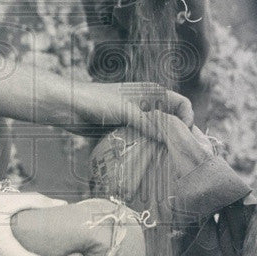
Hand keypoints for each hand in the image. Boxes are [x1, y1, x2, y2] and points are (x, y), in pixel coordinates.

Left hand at [69, 81, 212, 162]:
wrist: (68, 106)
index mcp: (152, 92)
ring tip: (164, 163)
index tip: (183, 137)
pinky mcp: (124, 130)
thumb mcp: (126, 111)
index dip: (188, 119)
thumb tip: (169, 137)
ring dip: (161, 146)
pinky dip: (146, 149)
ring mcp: (136, 118)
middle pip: (171, 121)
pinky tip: (146, 162)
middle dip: (176, 136)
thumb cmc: (96, 101)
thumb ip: (148, 123)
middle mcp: (147, 104)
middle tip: (178, 156)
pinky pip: (142, 141)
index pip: (182, 104)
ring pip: (157, 133)